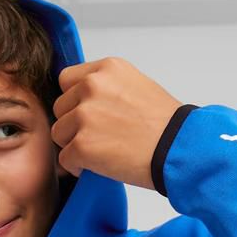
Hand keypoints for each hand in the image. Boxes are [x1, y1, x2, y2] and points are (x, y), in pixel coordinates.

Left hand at [51, 56, 182, 189]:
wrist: (178, 149)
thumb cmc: (165, 125)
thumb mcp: (136, 86)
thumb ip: (106, 88)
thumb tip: (83, 102)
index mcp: (106, 69)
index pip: (66, 80)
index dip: (75, 101)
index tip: (88, 115)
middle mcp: (92, 87)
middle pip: (60, 108)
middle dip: (73, 125)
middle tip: (98, 137)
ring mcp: (84, 116)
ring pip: (58, 133)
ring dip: (73, 146)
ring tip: (100, 152)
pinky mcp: (81, 145)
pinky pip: (64, 159)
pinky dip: (77, 167)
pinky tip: (98, 167)